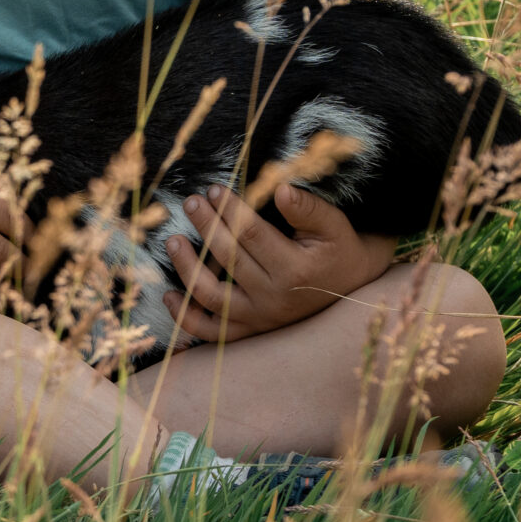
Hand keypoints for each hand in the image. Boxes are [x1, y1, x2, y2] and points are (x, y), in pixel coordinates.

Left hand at [163, 181, 398, 345]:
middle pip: (229, 259)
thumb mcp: (334, 226)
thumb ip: (308, 209)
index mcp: (296, 270)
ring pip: (212, 296)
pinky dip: (186, 317)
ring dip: (187, 268)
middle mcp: (275, 298)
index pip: (251, 235)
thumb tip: (280, 189)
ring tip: (173, 240)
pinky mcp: (250, 331)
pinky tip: (169, 294)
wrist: (352, 288)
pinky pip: (212, 331)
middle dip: (206, 227)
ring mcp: (260, 318)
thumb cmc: (338, 249)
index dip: (230, 210)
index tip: (214, 190)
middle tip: (191, 202)